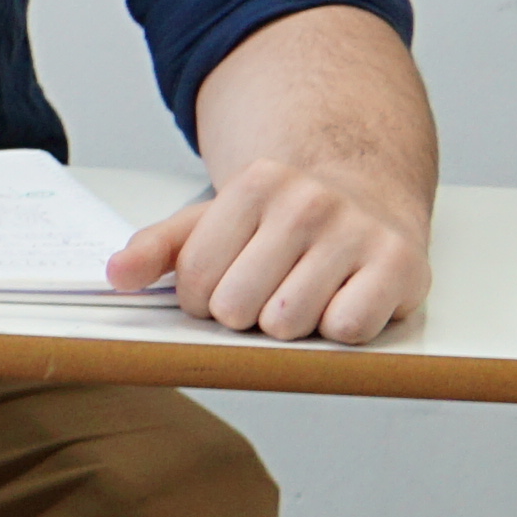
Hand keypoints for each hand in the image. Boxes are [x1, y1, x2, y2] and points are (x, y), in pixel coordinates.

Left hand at [117, 152, 431, 345]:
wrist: (368, 193)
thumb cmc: (280, 220)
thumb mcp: (213, 220)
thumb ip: (158, 247)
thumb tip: (115, 275)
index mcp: (254, 185)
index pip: (194, 279)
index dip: (201, 299)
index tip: (222, 284)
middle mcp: (308, 203)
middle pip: (237, 307)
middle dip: (244, 313)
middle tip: (267, 290)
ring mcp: (357, 231)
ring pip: (288, 324)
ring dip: (290, 324)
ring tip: (304, 293)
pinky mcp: (401, 265)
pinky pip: (346, 330)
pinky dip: (340, 328)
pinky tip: (343, 299)